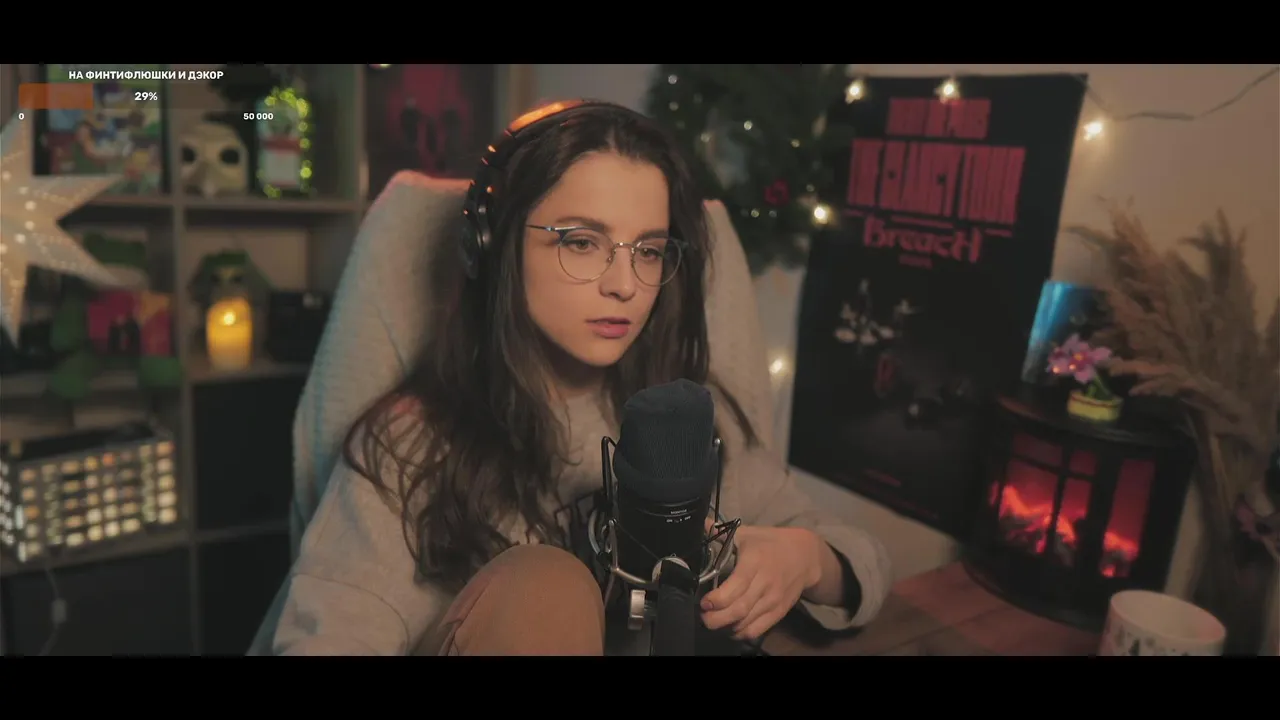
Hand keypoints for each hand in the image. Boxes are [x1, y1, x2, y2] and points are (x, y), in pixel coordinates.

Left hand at [700, 523, 821, 640]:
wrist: (805, 557)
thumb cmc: (770, 543)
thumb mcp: (748, 533)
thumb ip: (722, 533)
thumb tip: (702, 524)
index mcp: (755, 562)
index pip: (736, 587)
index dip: (717, 599)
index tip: (704, 602)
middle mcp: (765, 584)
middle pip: (738, 610)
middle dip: (715, 618)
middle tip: (703, 616)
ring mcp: (773, 600)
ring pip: (746, 623)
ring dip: (726, 627)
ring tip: (713, 620)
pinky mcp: (779, 612)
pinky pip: (758, 630)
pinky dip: (741, 633)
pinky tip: (731, 627)